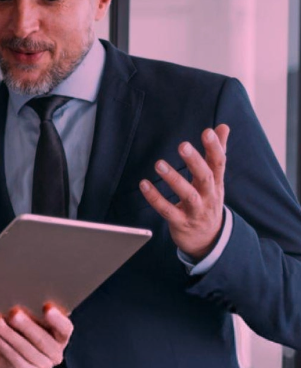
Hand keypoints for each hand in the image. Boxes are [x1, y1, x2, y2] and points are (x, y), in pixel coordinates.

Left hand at [0, 303, 72, 367]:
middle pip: (44, 340)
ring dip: (10, 335)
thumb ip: (28, 310)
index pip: (65, 328)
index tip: (46, 306)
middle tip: (13, 312)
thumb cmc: (13, 327)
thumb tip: (21, 305)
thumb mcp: (22, 317)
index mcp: (60, 335)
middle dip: (27, 325)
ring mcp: (43, 366)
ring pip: (28, 350)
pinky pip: (17, 360)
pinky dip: (4, 346)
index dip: (57, 319)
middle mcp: (55, 353)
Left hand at [140, 125, 228, 260]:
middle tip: (183, 145)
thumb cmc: (208, 202)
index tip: (208, 132)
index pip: (219, 163)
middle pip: (206, 178)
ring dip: (174, 179)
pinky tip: (144, 185)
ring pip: (188, 195)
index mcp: (216, 183)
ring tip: (158, 164)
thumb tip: (223, 127)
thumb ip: (216, 153)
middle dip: (195, 162)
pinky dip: (155, 198)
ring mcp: (195, 211)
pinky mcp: (181, 223)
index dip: (215, 148)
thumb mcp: (215, 179)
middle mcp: (208, 197)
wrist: (208, 240)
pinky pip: (167, 210)